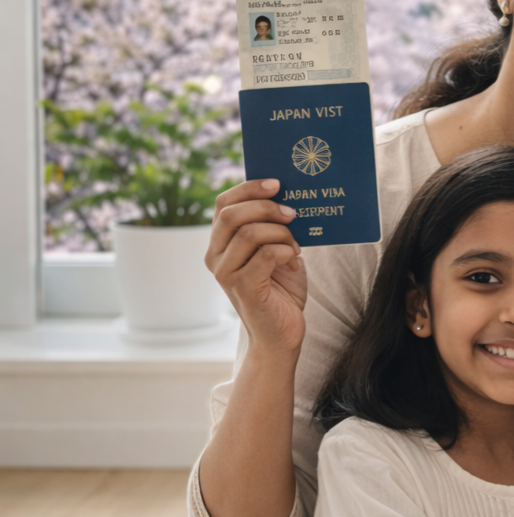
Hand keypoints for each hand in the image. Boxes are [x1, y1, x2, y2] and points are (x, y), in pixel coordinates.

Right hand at [206, 179, 308, 354]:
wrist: (282, 333)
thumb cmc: (280, 290)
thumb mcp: (275, 250)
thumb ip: (271, 226)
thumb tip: (288, 195)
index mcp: (220, 244)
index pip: (223, 204)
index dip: (248, 188)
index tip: (277, 183)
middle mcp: (215, 257)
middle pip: (232, 214)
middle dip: (267, 207)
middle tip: (293, 214)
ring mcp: (226, 274)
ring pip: (250, 233)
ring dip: (281, 233)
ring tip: (295, 247)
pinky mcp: (244, 288)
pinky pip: (266, 255)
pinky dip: (286, 252)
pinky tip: (293, 262)